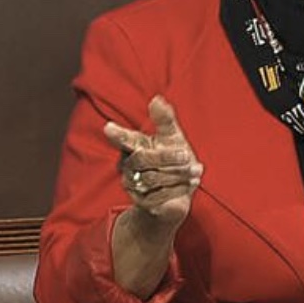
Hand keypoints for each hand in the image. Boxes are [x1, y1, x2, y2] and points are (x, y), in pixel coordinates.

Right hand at [103, 95, 203, 230]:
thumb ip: (165, 120)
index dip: (117, 134)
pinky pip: (160, 195)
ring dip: (178, 174)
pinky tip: (189, 184)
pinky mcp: (143, 203)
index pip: (123, 139)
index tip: (108, 128)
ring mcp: (133, 186)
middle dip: (168, 157)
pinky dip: (178, 189)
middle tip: (187, 155)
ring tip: (195, 172)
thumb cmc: (174, 161)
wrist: (178, 196)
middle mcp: (128, 166)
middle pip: (143, 158)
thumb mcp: (172, 138)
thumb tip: (157, 99)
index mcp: (133, 146)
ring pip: (153, 177)